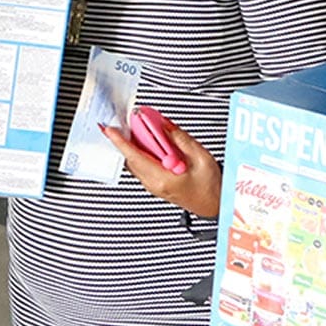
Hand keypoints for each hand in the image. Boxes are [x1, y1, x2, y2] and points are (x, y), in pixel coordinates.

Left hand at [101, 121, 221, 216]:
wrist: (214, 203)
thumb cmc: (209, 186)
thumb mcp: (200, 156)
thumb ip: (180, 138)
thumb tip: (164, 124)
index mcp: (163, 178)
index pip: (135, 156)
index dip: (120, 142)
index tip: (111, 130)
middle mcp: (154, 184)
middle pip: (132, 159)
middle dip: (127, 139)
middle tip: (130, 122)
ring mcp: (153, 186)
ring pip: (136, 162)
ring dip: (135, 145)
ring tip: (142, 129)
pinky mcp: (155, 185)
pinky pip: (142, 166)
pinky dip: (142, 152)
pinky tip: (152, 143)